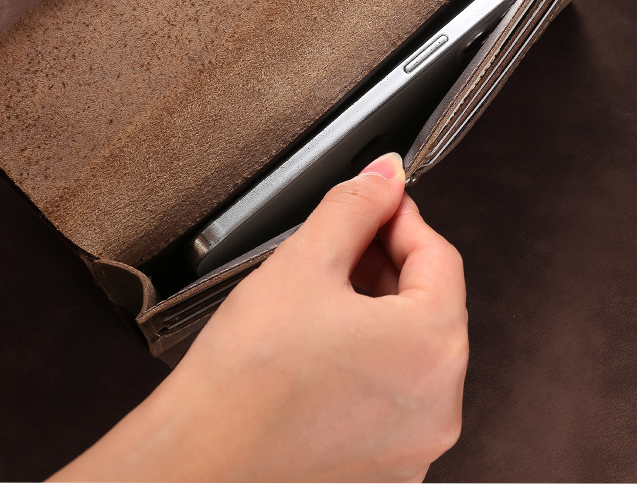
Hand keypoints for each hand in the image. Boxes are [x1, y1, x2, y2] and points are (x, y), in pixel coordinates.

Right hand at [51, 153, 467, 481]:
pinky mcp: (386, 467)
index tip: (376, 202)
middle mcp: (439, 404)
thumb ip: (354, 206)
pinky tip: (321, 345)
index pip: (440, 256)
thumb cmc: (245, 377)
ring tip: (322, 294)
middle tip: (342, 243)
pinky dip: (369, 359)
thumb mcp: (305, 261)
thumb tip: (384, 175)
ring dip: (377, 309)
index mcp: (433, 348)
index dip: (402, 218)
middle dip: (388, 262)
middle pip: (430, 303)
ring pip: (411, 349)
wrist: (199, 461)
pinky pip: (393, 393)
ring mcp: (415, 443)